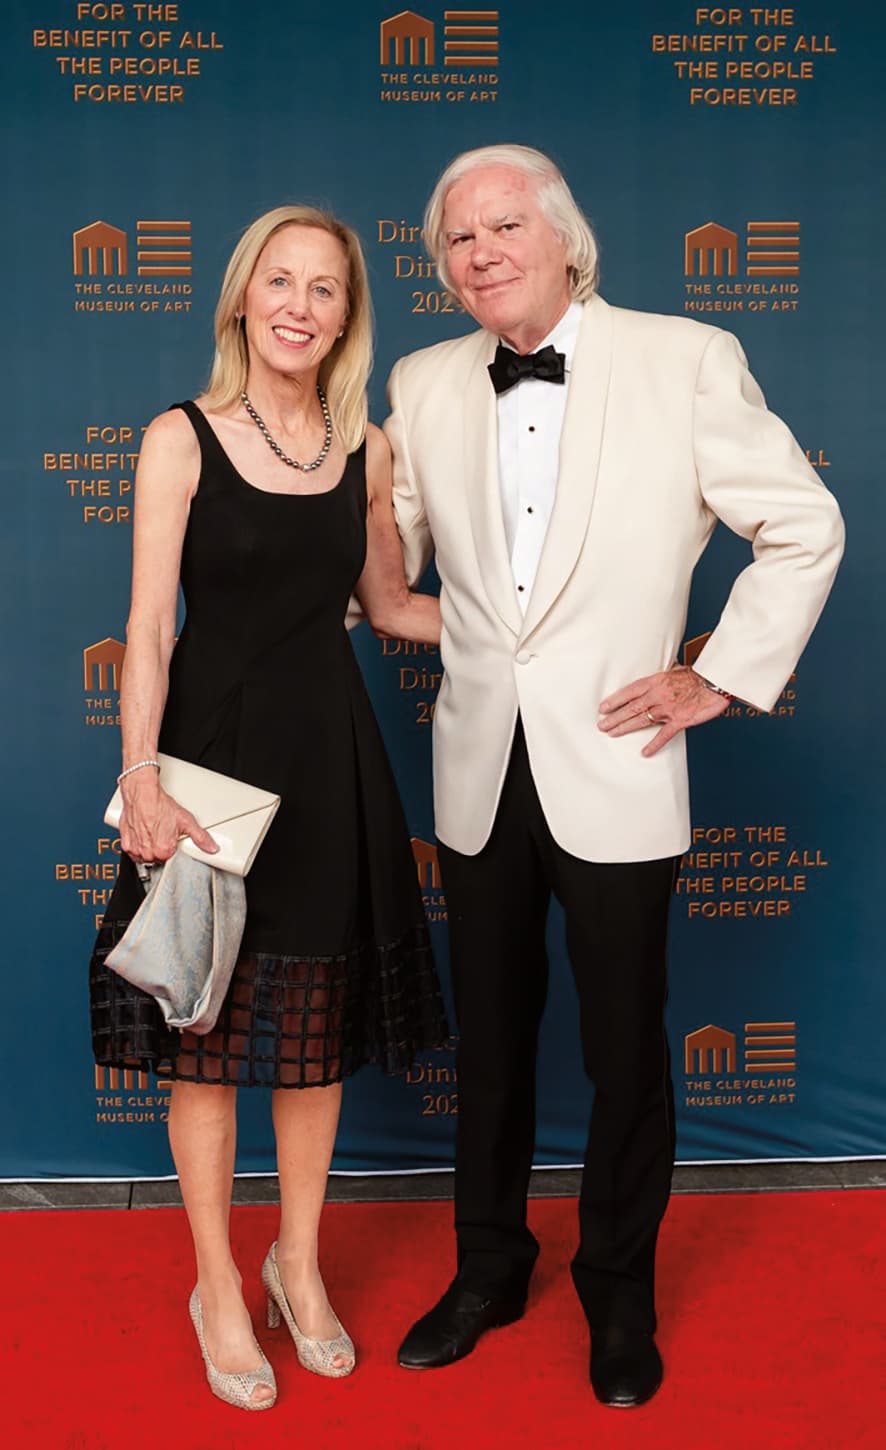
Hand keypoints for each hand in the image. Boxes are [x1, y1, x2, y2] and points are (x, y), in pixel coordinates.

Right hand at [119, 774, 217, 862]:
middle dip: (161, 847)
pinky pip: (133, 850)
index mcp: (164, 851)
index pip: (171, 859)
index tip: (171, 839)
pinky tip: (143, 833)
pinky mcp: (126, 844)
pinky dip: (138, 844)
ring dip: (149, 847)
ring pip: (145, 855)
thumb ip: (201, 837)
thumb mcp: (186, 821)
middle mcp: (148, 853)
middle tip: (162, 833)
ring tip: (153, 832)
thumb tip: (212, 848)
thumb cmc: (160, 806)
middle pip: (157, 858)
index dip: (172, 847)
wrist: (142, 794)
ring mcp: (135, 849)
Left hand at [598, 665, 730, 757]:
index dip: (615, 700)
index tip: (602, 708)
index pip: (629, 692)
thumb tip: (654, 678)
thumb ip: (662, 678)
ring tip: (612, 734)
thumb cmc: (698, 674)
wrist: (716, 681)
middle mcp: (658, 695)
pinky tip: (644, 753)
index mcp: (656, 681)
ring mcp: (668, 708)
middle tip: (601, 726)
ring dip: (625, 727)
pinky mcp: (680, 720)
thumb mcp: (675, 670)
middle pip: (631, 708)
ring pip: (642, 720)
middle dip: (614, 717)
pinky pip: (664, 735)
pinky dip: (654, 745)